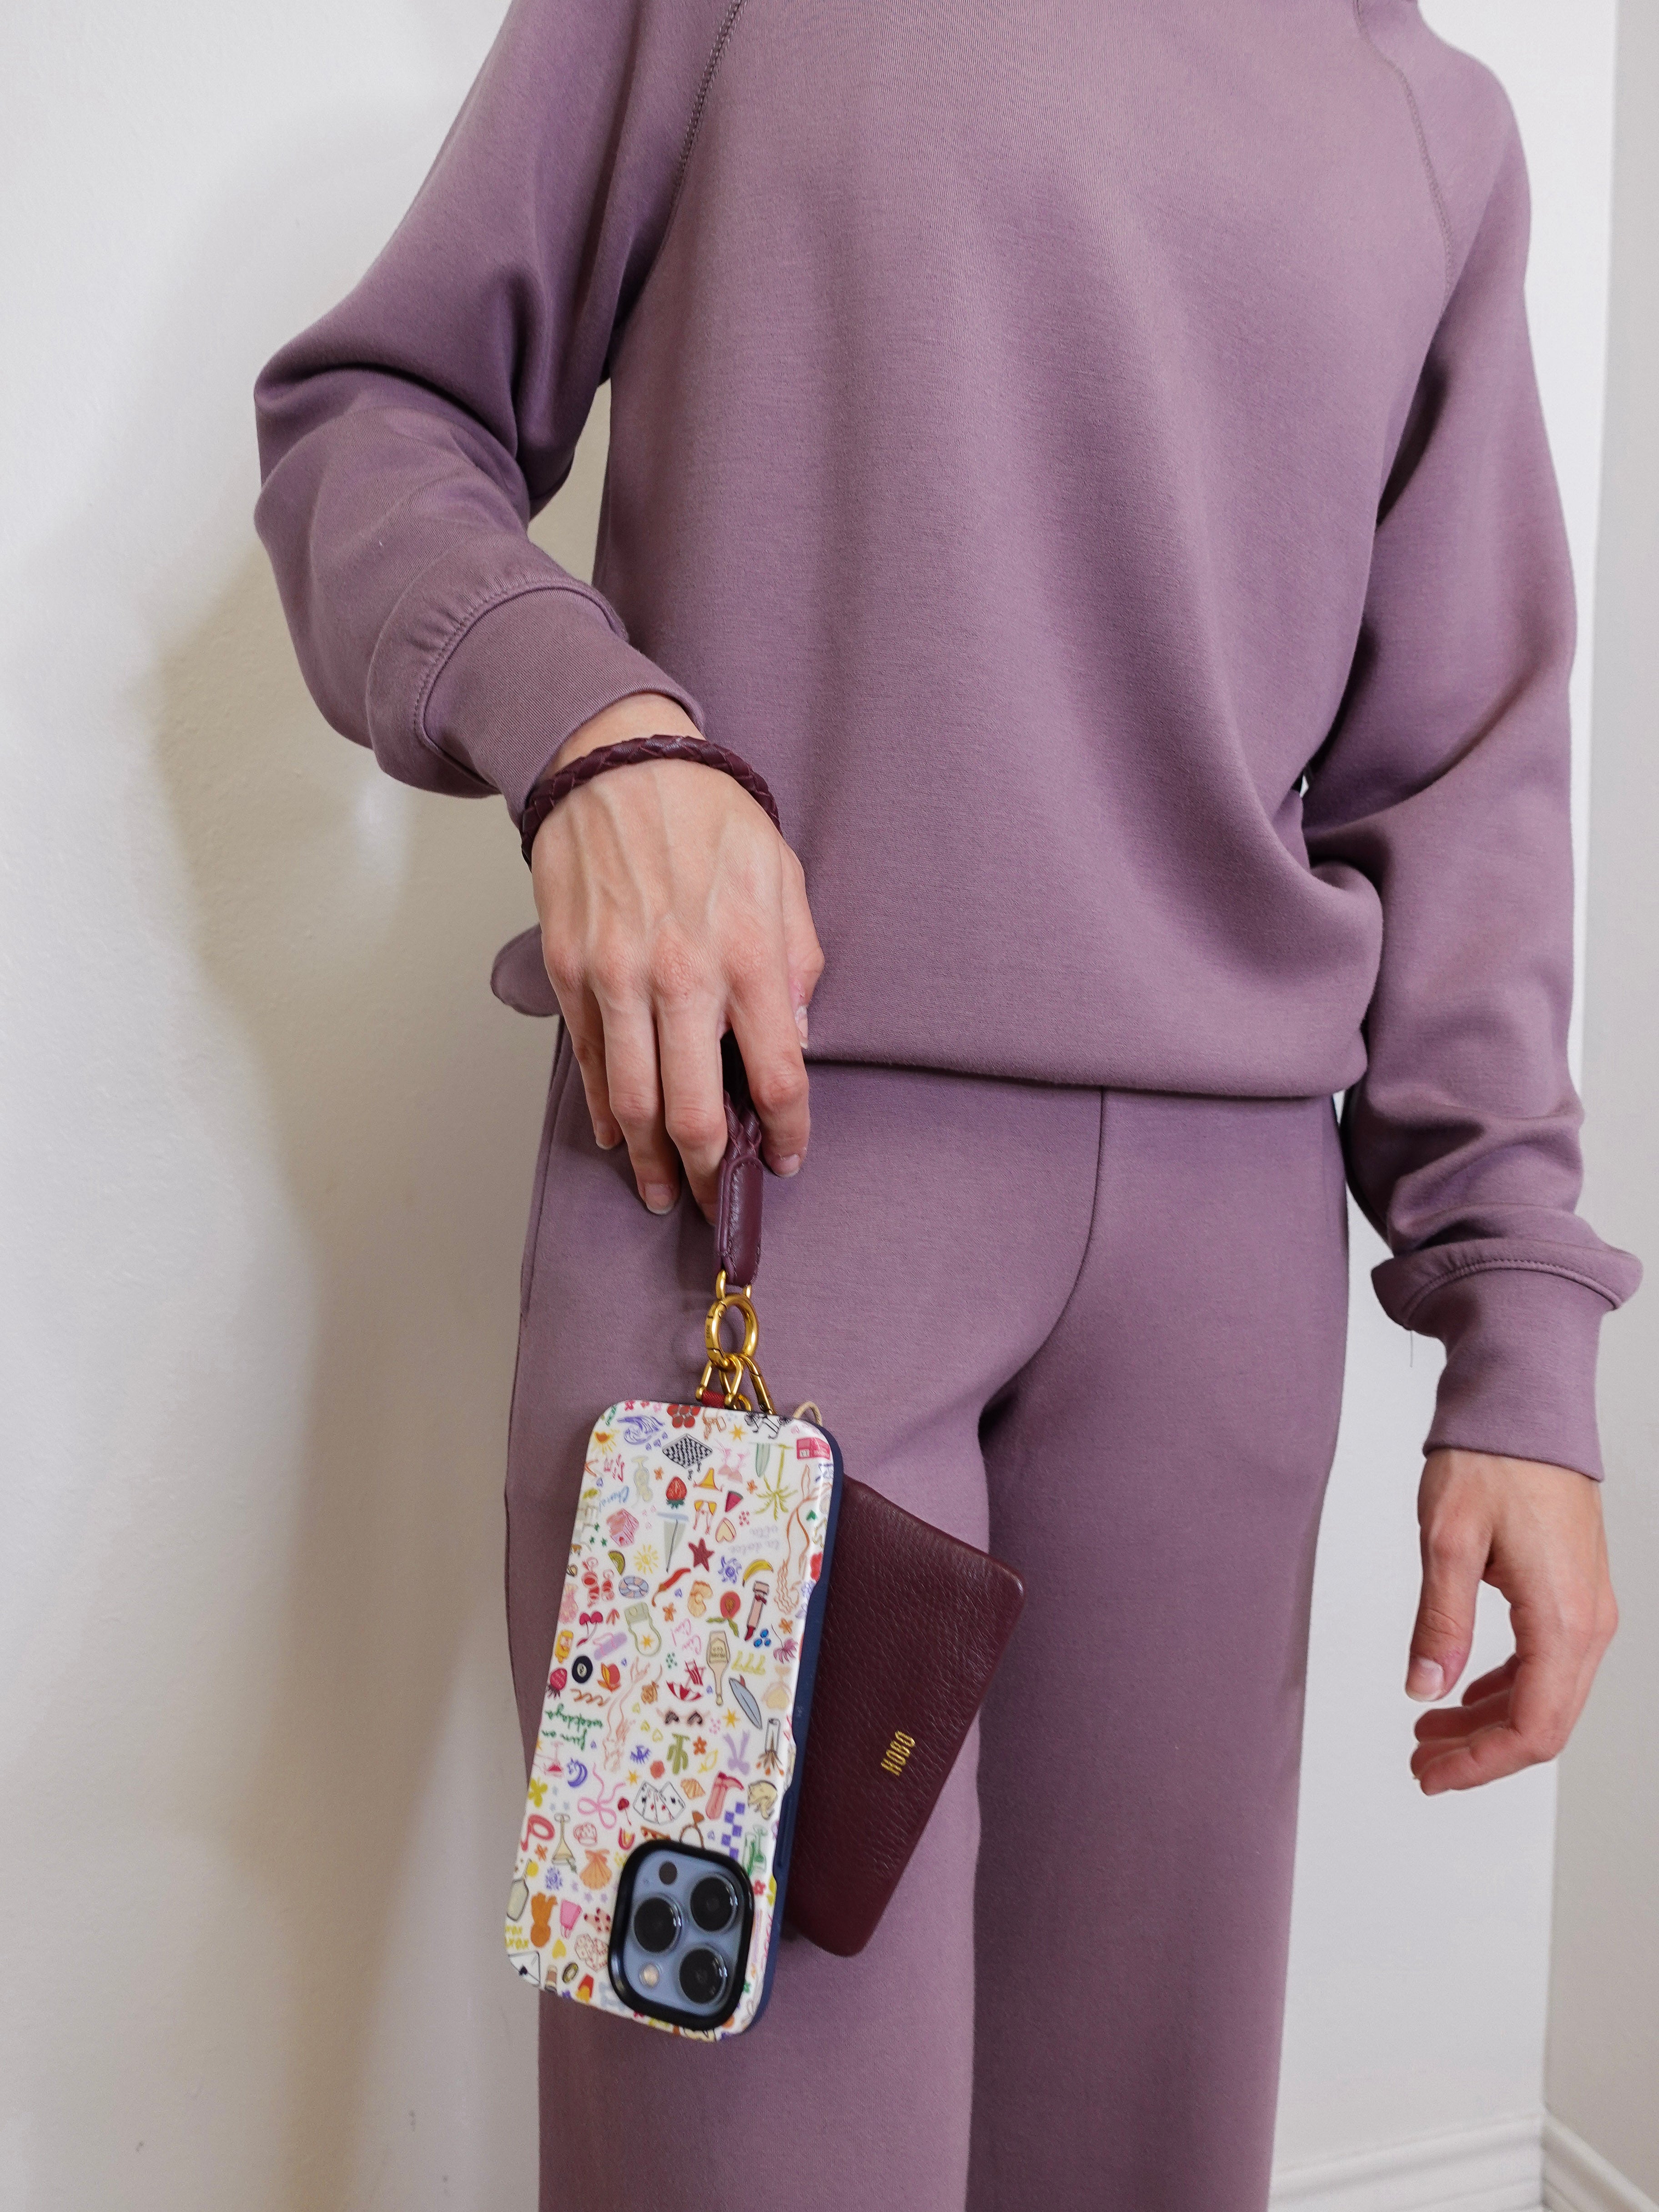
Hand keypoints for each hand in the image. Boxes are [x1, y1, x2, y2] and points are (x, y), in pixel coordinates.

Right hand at [530, 692, 823, 1220]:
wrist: (615, 762)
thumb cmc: (706, 814)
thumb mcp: (782, 878)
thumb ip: (797, 964)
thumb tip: (795, 1038)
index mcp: (749, 956)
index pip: (779, 1078)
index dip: (787, 1134)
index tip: (787, 1158)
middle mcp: (683, 977)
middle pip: (698, 1114)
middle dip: (714, 1177)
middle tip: (722, 1207)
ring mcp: (618, 979)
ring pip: (634, 1104)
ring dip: (652, 1164)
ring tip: (667, 1194)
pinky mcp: (572, 972)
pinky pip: (590, 1063)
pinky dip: (604, 1111)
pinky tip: (620, 1138)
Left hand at [1405, 1447, 1616, 1794]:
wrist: (1526, 1406)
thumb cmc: (1491, 1460)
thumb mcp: (1447, 1540)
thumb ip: (1439, 1621)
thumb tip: (1424, 1689)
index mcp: (1561, 1618)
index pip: (1531, 1727)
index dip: (1480, 1764)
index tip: (1430, 1775)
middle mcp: (1588, 1622)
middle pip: (1544, 1723)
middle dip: (1482, 1753)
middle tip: (1422, 1765)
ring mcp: (1588, 1608)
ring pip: (1546, 1696)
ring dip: (1489, 1722)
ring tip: (1429, 1732)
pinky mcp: (1575, 1593)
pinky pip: (1547, 1663)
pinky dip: (1504, 1687)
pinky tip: (1463, 1691)